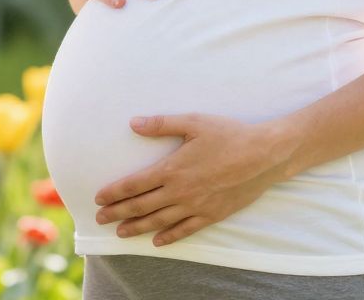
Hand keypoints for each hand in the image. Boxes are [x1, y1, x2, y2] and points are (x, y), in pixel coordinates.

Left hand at [94, 113, 289, 245]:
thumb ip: (161, 124)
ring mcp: (196, 206)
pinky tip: (157, 241)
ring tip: (120, 233)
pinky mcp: (212, 215)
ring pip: (159, 221)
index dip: (114, 193)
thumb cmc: (228, 134)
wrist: (264, 155)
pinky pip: (185, 230)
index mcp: (172, 169)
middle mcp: (180, 191)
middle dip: (117, 213)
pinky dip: (169, 237)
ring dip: (137, 227)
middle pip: (141, 206)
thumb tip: (133, 123)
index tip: (98, 198)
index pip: (134, 185)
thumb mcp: (193, 122)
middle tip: (99, 219)